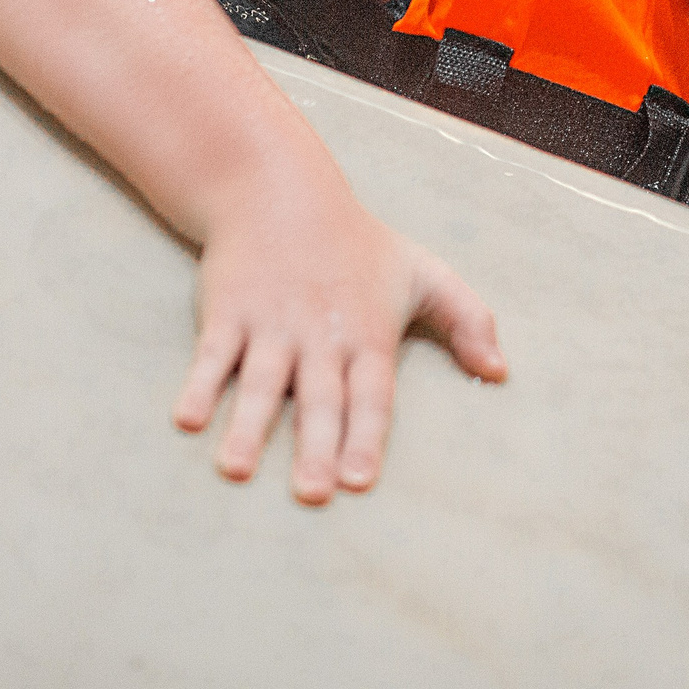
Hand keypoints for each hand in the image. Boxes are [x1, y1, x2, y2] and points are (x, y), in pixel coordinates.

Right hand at [170, 182, 505, 503]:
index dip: (366, 435)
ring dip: (247, 426)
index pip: (372, 393)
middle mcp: (320, 335)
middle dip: (316, 446)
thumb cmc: (361, 245)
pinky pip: (213, 354)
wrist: (282, 194)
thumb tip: (500, 372)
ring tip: (236, 470)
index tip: (361, 480)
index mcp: (368, 333)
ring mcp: (272, 324)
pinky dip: (199, 384)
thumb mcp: (425, 272)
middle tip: (312, 494)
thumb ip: (469, 319)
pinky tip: (188, 420)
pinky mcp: (228, 312)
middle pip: (319, 398)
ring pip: (259, 382)